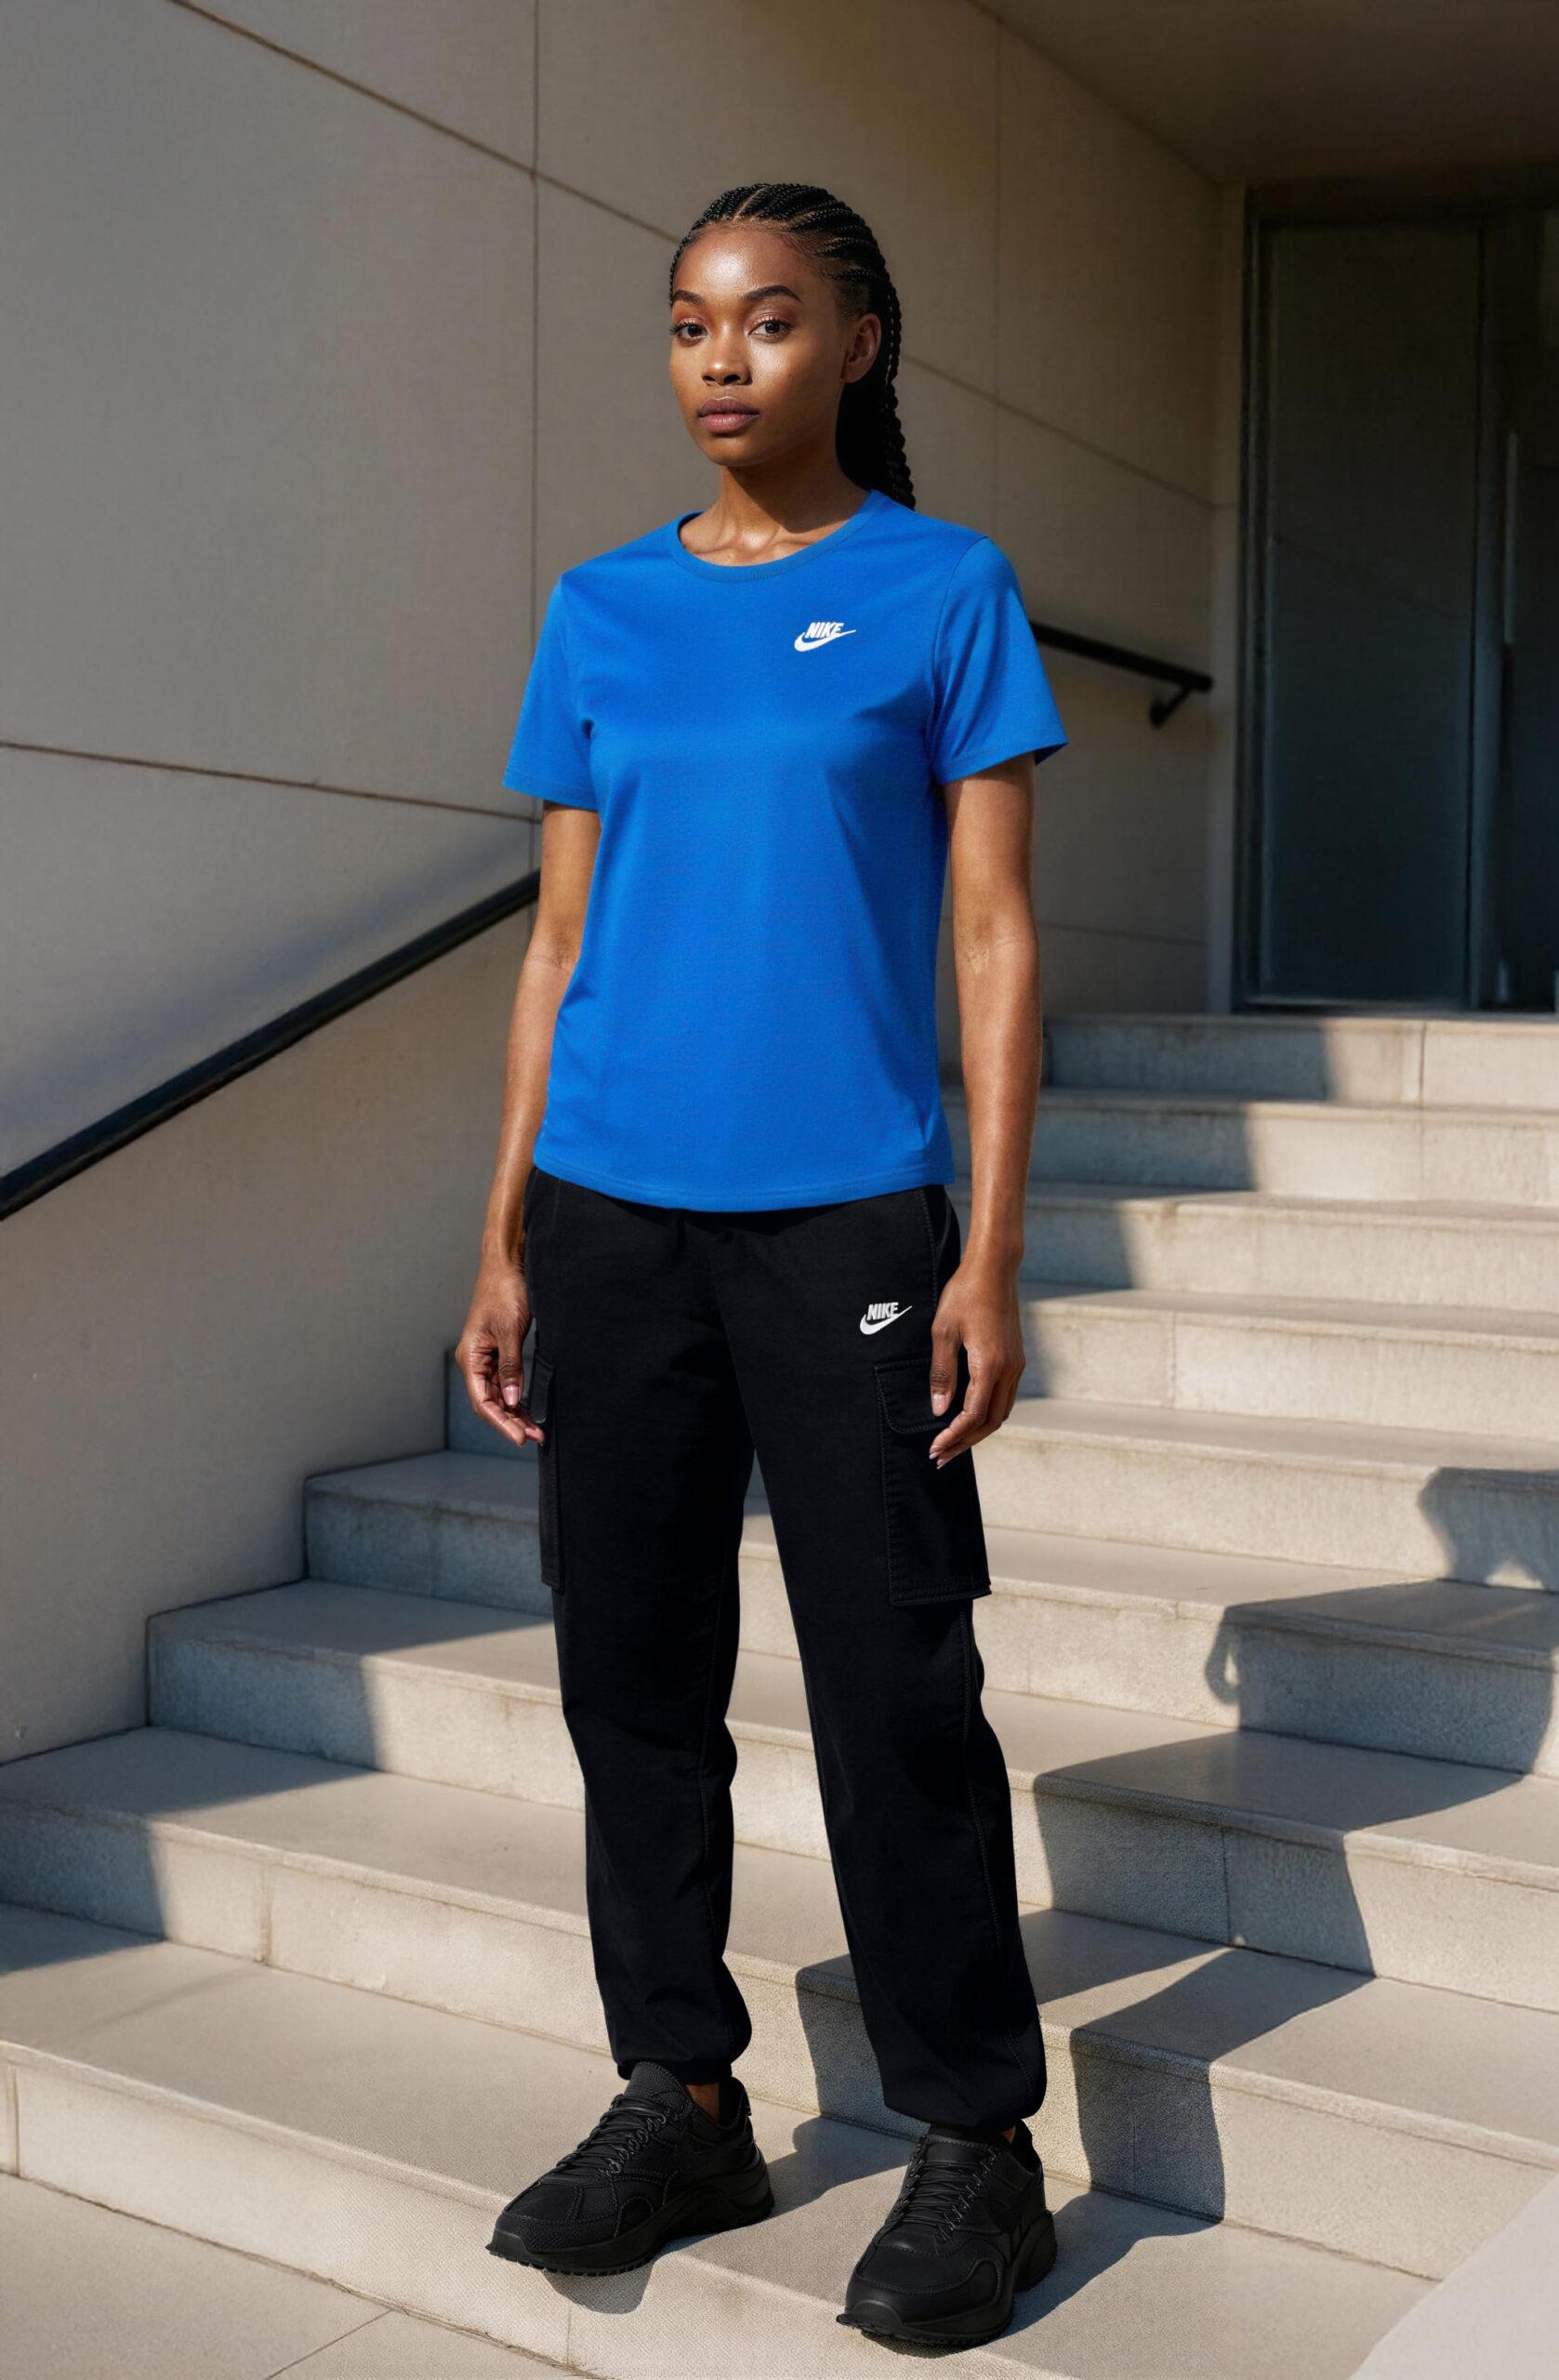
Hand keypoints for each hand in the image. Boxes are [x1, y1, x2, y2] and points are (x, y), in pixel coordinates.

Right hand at [458, 1256, 539, 1452]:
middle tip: (534, 1438)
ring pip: (498, 1394)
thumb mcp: (510, 1332)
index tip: (520, 1437)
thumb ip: (511, 1368)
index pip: (483, 1401)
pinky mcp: (499, 1351)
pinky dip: (516, 1396)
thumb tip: (512, 1401)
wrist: (508, 1264)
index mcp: (470, 1358)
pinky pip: (505, 1381)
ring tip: (535, 1430)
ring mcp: (486, 1357)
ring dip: (514, 1412)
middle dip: (510, 1422)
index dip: (501, 1422)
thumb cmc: (505, 1291)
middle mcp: (475, 1361)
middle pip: (490, 1402)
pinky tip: (528, 1409)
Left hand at [925, 1257, 1025, 1465]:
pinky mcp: (1016, 1358)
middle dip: (965, 1442)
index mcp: (990, 1365)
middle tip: (941, 1456)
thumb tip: (939, 1409)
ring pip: (1001, 1412)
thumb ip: (942, 1373)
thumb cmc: (965, 1294)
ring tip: (953, 1442)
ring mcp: (1016, 1365)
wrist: (994, 1269)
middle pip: (991, 1422)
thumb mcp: (943, 1332)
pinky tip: (970, 1416)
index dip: (953, 1436)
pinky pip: (1005, 1397)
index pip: (973, 1415)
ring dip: (977, 1431)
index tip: (935, 1448)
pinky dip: (988, 1414)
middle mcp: (1009, 1370)